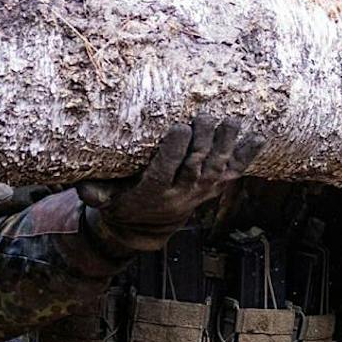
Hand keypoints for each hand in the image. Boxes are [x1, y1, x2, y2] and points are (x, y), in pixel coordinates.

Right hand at [89, 113, 265, 254]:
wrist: (149, 225)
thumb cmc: (124, 201)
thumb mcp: (107, 200)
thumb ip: (97, 193)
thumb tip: (83, 189)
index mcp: (154, 192)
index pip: (166, 170)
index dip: (174, 151)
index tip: (179, 128)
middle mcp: (183, 191)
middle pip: (195, 165)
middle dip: (202, 141)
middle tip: (206, 116)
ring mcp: (203, 188)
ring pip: (217, 166)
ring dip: (226, 144)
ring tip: (231, 122)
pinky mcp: (216, 185)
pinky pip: (235, 170)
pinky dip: (247, 155)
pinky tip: (258, 138)